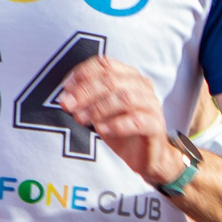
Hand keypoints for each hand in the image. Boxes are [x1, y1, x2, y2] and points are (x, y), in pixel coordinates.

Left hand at [56, 55, 172, 182]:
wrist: (144, 156)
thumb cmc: (120, 129)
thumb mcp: (99, 110)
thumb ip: (86, 98)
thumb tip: (65, 95)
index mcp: (128, 75)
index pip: (104, 64)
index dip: (82, 73)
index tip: (65, 89)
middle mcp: (142, 86)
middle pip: (112, 80)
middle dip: (85, 92)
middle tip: (67, 105)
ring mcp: (152, 105)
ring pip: (124, 98)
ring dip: (98, 108)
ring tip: (80, 119)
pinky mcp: (156, 126)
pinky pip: (137, 121)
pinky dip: (116, 124)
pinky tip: (101, 130)